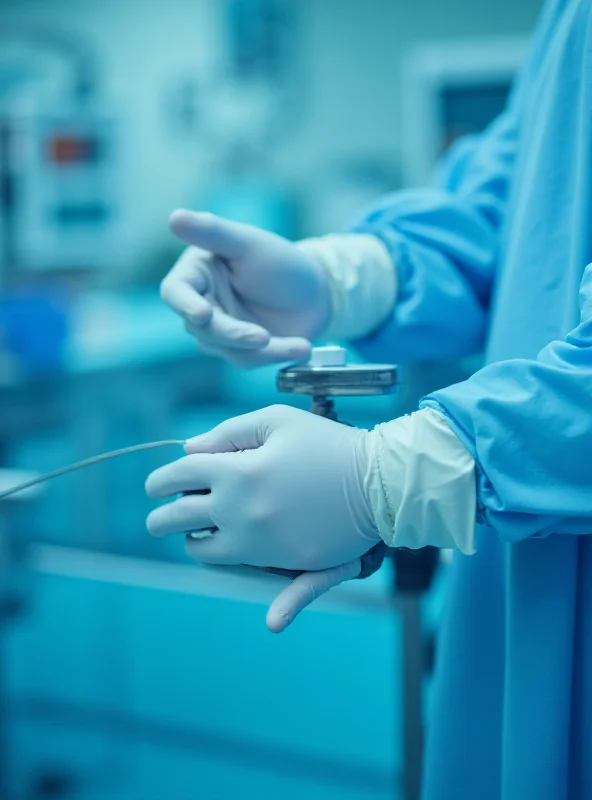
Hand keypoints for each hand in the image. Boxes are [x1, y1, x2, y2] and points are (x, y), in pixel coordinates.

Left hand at [145, 405, 380, 627]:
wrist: (377, 479)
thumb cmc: (326, 443)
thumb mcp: (277, 419)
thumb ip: (228, 432)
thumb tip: (189, 451)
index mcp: (235, 471)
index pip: (178, 475)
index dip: (158, 479)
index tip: (153, 486)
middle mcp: (240, 511)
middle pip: (177, 518)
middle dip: (160, 517)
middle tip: (158, 516)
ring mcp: (262, 543)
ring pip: (204, 552)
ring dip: (193, 542)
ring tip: (198, 533)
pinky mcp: (288, 563)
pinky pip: (269, 588)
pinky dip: (275, 606)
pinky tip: (272, 620)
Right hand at [160, 210, 331, 367]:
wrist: (317, 293)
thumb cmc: (281, 262)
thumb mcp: (248, 243)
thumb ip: (212, 232)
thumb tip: (174, 217)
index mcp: (197, 273)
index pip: (176, 292)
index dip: (186, 305)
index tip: (203, 314)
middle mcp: (202, 303)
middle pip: (203, 329)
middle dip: (233, 334)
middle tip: (263, 337)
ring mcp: (219, 331)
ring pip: (225, 350)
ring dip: (261, 350)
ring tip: (300, 344)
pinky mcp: (238, 351)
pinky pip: (248, 360)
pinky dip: (275, 355)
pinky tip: (301, 348)